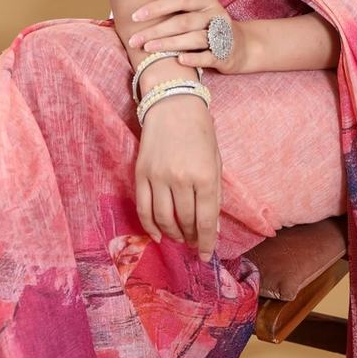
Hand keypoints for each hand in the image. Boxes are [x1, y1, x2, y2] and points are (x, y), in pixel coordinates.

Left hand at [128, 0, 246, 74]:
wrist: (241, 46)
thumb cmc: (209, 26)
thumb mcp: (197, 10)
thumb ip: (178, 1)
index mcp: (206, 1)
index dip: (156, 7)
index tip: (135, 16)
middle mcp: (215, 15)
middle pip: (183, 22)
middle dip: (156, 30)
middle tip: (134, 39)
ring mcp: (222, 35)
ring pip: (194, 38)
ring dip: (169, 44)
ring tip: (148, 48)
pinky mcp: (225, 54)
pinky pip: (208, 56)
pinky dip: (194, 58)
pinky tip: (179, 60)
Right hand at [134, 79, 222, 262]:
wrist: (173, 103)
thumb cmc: (200, 131)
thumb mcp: (215, 159)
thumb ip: (214, 193)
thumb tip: (211, 226)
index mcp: (205, 175)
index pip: (206, 219)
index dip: (206, 241)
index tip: (205, 254)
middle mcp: (181, 178)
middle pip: (185, 221)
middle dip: (190, 237)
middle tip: (193, 242)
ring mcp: (158, 176)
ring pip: (163, 218)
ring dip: (171, 233)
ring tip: (178, 237)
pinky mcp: (141, 173)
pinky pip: (143, 208)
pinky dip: (149, 226)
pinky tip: (157, 234)